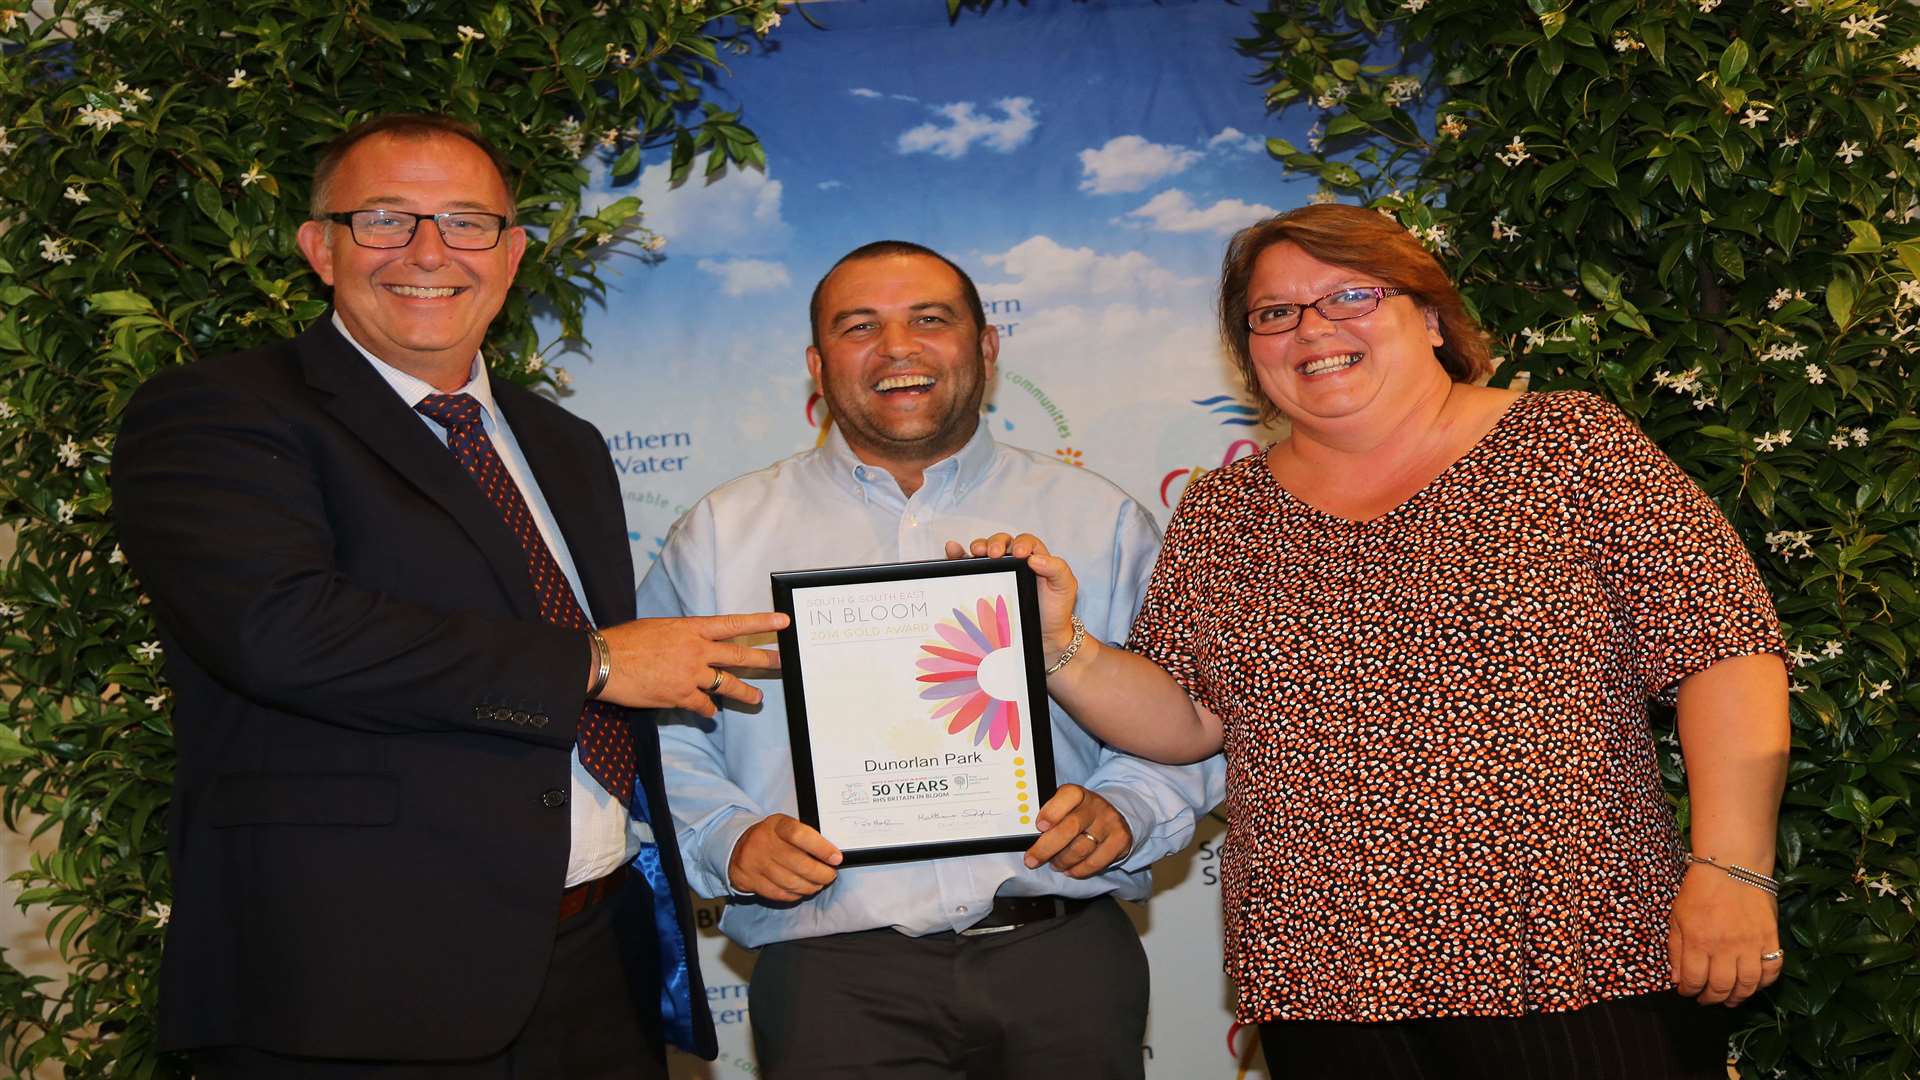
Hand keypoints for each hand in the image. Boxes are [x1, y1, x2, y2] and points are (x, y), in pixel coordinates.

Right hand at [596, 613, 787, 716]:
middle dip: (764, 660)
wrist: (604, 662)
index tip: (782, 622)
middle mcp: (696, 650)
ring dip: (745, 693)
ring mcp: (690, 674)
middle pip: (738, 656)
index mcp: (691, 628)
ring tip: (758, 700)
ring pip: (726, 685)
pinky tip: (710, 715)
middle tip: (783, 662)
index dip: (761, 623)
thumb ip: (683, 636)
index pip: (734, 624)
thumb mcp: (659, 627)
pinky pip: (702, 706)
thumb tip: (693, 643)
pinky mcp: (679, 696)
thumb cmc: (626, 641)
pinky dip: (707, 711)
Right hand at [728, 813, 841, 901]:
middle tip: (830, 875)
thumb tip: (832, 856)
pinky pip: (778, 893)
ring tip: (817, 884)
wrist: (737, 846)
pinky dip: (794, 894)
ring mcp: (755, 862)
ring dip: (810, 887)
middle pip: (798, 863)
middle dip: (821, 874)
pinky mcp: (749, 879)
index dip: (821, 848)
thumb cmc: (771, 837)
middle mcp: (764, 842)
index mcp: (777, 825)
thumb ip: (805, 837)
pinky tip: (800, 891)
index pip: (800, 835)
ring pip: (790, 882)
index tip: (836, 858)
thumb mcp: (785, 827)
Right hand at [943, 532, 1078, 661]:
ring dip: (977, 546)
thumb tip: (1034, 558)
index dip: (1020, 543)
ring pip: (984, 551)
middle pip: (1001, 542)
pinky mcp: (983, 584)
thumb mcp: (1065, 587)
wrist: (1044, 639)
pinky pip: (969, 567)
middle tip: (993, 554)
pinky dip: (959, 556)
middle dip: (995, 543)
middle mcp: (1014, 562)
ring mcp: (997, 573)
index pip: (1025, 542)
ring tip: (975, 551)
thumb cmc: (1056, 611)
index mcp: (1034, 557)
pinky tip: (953, 549)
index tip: (1019, 554)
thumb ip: (1057, 568)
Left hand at [1022, 784, 1132, 878]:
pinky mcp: (1120, 840)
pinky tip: (1070, 870)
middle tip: (1032, 860)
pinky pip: (1096, 862)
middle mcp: (1095, 806)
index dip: (1052, 811)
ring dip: (1062, 861)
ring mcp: (1109, 823)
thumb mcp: (1067, 807)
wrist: (1114, 816)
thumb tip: (1026, 835)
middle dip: (1046, 847)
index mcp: (1078, 793)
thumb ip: (1051, 816)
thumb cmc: (1080, 814)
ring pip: (1081, 848)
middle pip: (1070, 827)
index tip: (1039, 826)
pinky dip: (1079, 870)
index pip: (1068, 796)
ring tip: (1054, 864)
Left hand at [1669, 863, 1783, 1005]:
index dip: (1689, 991)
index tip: (1687, 992)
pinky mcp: (1770, 939)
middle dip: (1711, 998)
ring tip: (1729, 999)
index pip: (1693, 980)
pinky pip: (1772, 971)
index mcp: (1698, 941)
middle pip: (1720, 988)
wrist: (1732, 866)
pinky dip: (1763, 983)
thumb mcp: (1676, 916)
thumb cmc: (1699, 891)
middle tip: (1707, 999)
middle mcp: (1724, 947)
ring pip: (1746, 985)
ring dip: (1737, 997)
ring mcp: (1750, 944)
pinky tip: (1753, 984)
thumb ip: (1675, 949)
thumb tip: (1676, 979)